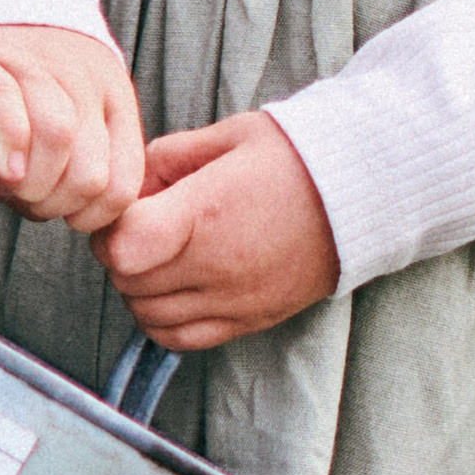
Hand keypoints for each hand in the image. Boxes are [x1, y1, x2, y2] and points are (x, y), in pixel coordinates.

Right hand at [0, 24, 144, 232]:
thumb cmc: (40, 82)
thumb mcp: (82, 114)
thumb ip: (86, 160)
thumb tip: (68, 214)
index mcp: (117, 104)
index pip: (124, 183)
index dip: (92, 216)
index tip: (63, 215)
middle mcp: (88, 86)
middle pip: (90, 173)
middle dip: (54, 206)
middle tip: (26, 199)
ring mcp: (41, 70)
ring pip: (57, 139)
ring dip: (30, 184)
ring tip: (6, 184)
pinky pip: (9, 110)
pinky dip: (7, 149)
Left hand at [91, 112, 339, 348]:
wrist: (365, 195)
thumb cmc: (298, 157)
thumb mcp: (231, 134)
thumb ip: (170, 155)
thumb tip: (133, 182)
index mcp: (206, 212)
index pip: (121, 246)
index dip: (109, 229)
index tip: (128, 211)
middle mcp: (217, 264)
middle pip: (128, 281)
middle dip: (122, 254)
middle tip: (145, 229)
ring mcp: (235, 299)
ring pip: (147, 314)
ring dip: (140, 288)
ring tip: (163, 258)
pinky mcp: (251, 319)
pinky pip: (181, 339)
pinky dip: (164, 319)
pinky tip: (176, 291)